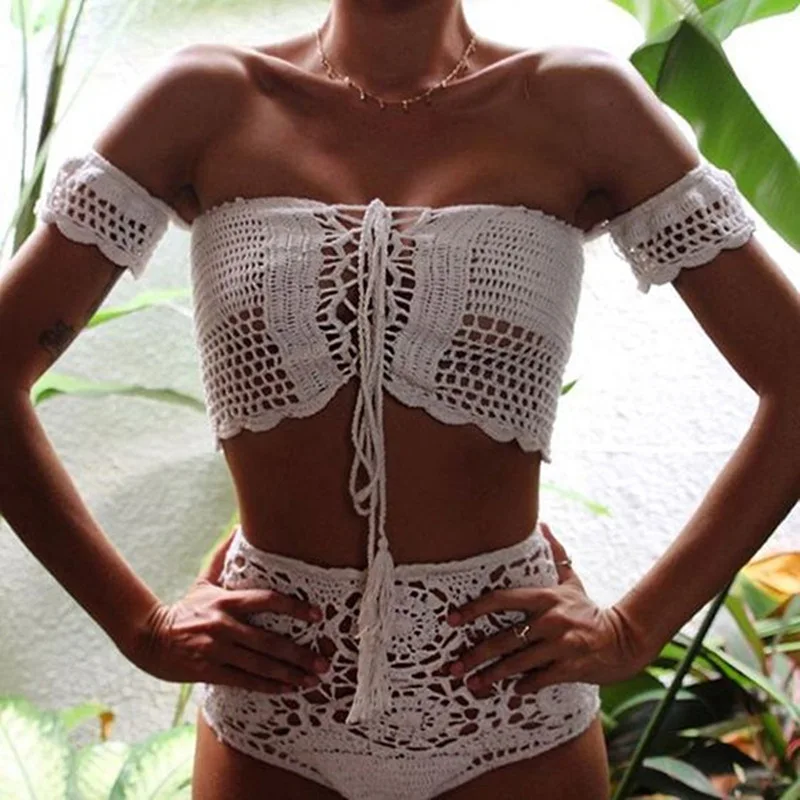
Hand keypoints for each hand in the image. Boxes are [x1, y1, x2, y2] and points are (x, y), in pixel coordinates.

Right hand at [125, 527, 330, 693]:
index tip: (317, 615)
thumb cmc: (185, 609)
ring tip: (313, 679)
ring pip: (260, 665)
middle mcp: (223, 625)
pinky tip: (288, 689)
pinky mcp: (209, 671)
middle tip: (325, 661)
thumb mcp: (204, 581)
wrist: (149, 638)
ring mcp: (216, 650)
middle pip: (268, 641)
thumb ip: (222, 556)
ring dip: (290, 674)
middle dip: (299, 654)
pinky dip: (268, 686)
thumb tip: (239, 526)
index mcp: (226, 600)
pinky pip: (245, 680)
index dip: (293, 607)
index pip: (266, 600)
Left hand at [443, 522, 650, 696]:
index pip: (502, 599)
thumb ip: (555, 554)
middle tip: (453, 666)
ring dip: (492, 676)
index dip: (475, 609)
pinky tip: (510, 692)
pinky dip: (524, 686)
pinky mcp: (572, 667)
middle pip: (505, 638)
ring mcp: (562, 644)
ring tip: (472, 685)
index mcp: (545, 597)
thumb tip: (543, 524)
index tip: (452, 620)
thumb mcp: (571, 581)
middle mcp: (551, 619)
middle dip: (476, 654)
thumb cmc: (588, 609)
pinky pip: (540, 679)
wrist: (623, 639)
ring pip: (518, 662)